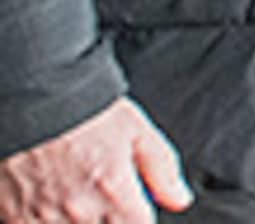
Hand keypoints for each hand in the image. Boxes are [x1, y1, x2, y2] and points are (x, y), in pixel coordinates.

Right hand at [0, 101, 191, 223]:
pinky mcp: (16, 221)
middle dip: (111, 218)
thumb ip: (161, 169)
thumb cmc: (84, 112)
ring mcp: (44, 221)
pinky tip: (53, 199)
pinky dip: (50, 220)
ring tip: (76, 190)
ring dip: (81, 220)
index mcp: (113, 191)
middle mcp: (80, 213)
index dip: (140, 213)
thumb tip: (180, 199)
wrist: (32, 102)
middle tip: (102, 189)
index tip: (133, 200)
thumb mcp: (136, 129)